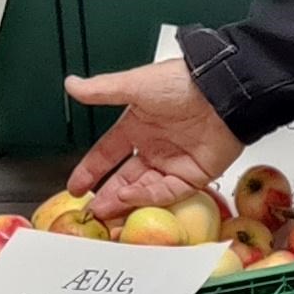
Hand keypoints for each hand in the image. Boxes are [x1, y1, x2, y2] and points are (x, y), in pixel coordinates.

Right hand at [64, 57, 242, 220]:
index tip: (76, 187)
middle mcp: (154, 147)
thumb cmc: (181, 82)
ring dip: (123, 201)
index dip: (90, 171)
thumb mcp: (135, 85)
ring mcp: (174, 162)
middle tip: (91, 211)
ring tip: (104, 210)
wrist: (221, 92)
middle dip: (106, 195)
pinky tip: (129, 197)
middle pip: (124, 178)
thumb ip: (103, 91)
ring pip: (144, 190)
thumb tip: (72, 85)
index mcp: (137, 126)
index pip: (107, 154)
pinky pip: (167, 192)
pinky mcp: (194, 175)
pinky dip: (148, 197)